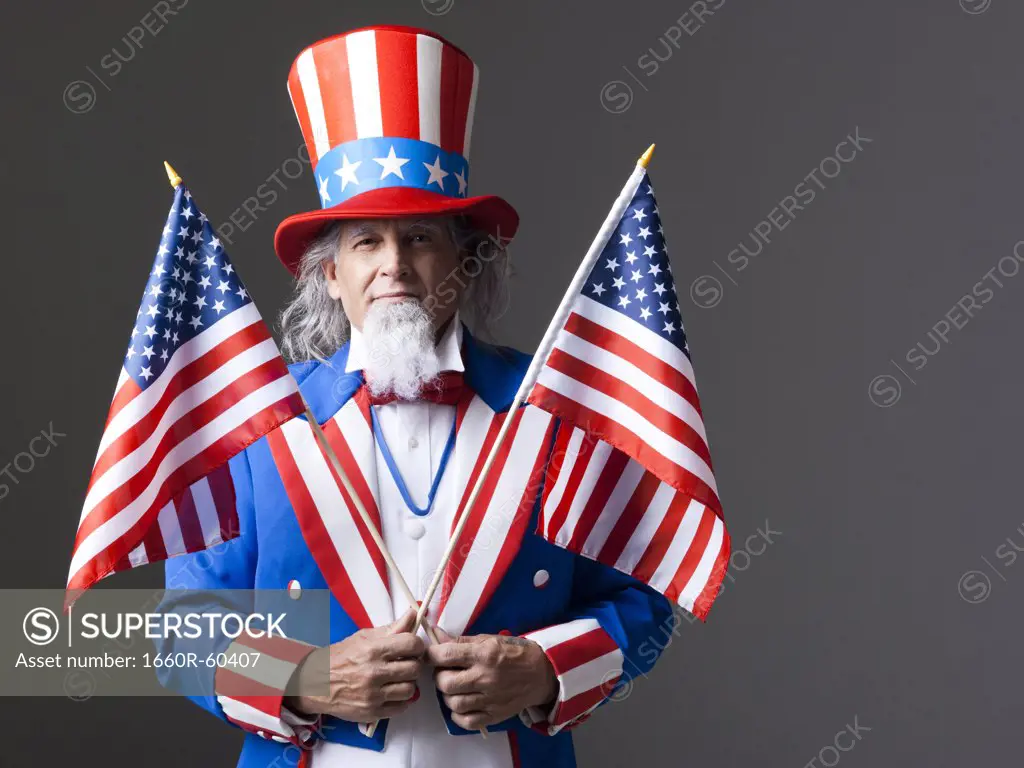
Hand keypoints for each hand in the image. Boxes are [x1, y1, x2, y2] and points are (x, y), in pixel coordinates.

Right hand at [286, 608, 424, 722]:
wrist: (314, 684)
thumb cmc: (340, 657)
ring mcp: (373, 695)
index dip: (417, 645)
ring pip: (410, 689)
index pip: (411, 644)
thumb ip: (391, 628)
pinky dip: (401, 700)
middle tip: (406, 663)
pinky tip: (392, 692)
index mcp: (373, 650)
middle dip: (414, 664)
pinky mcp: (372, 713)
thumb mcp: (363, 637)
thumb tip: (413, 614)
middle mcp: (374, 673)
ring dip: (408, 683)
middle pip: (414, 668)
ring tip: (398, 678)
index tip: (413, 647)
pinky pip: (401, 707)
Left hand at [426, 628, 558, 729]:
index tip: (430, 655)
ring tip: (455, 687)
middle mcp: (486, 678)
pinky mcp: (494, 716)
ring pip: (453, 704)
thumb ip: (461, 641)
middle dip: (439, 677)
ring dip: (448, 695)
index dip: (431, 655)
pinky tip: (462, 704)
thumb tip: (435, 635)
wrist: (542, 674)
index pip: (446, 655)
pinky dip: (458, 715)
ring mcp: (490, 699)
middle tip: (445, 672)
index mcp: (484, 654)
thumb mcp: (489, 640)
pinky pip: (466, 722)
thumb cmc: (514, 652)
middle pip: (446, 683)